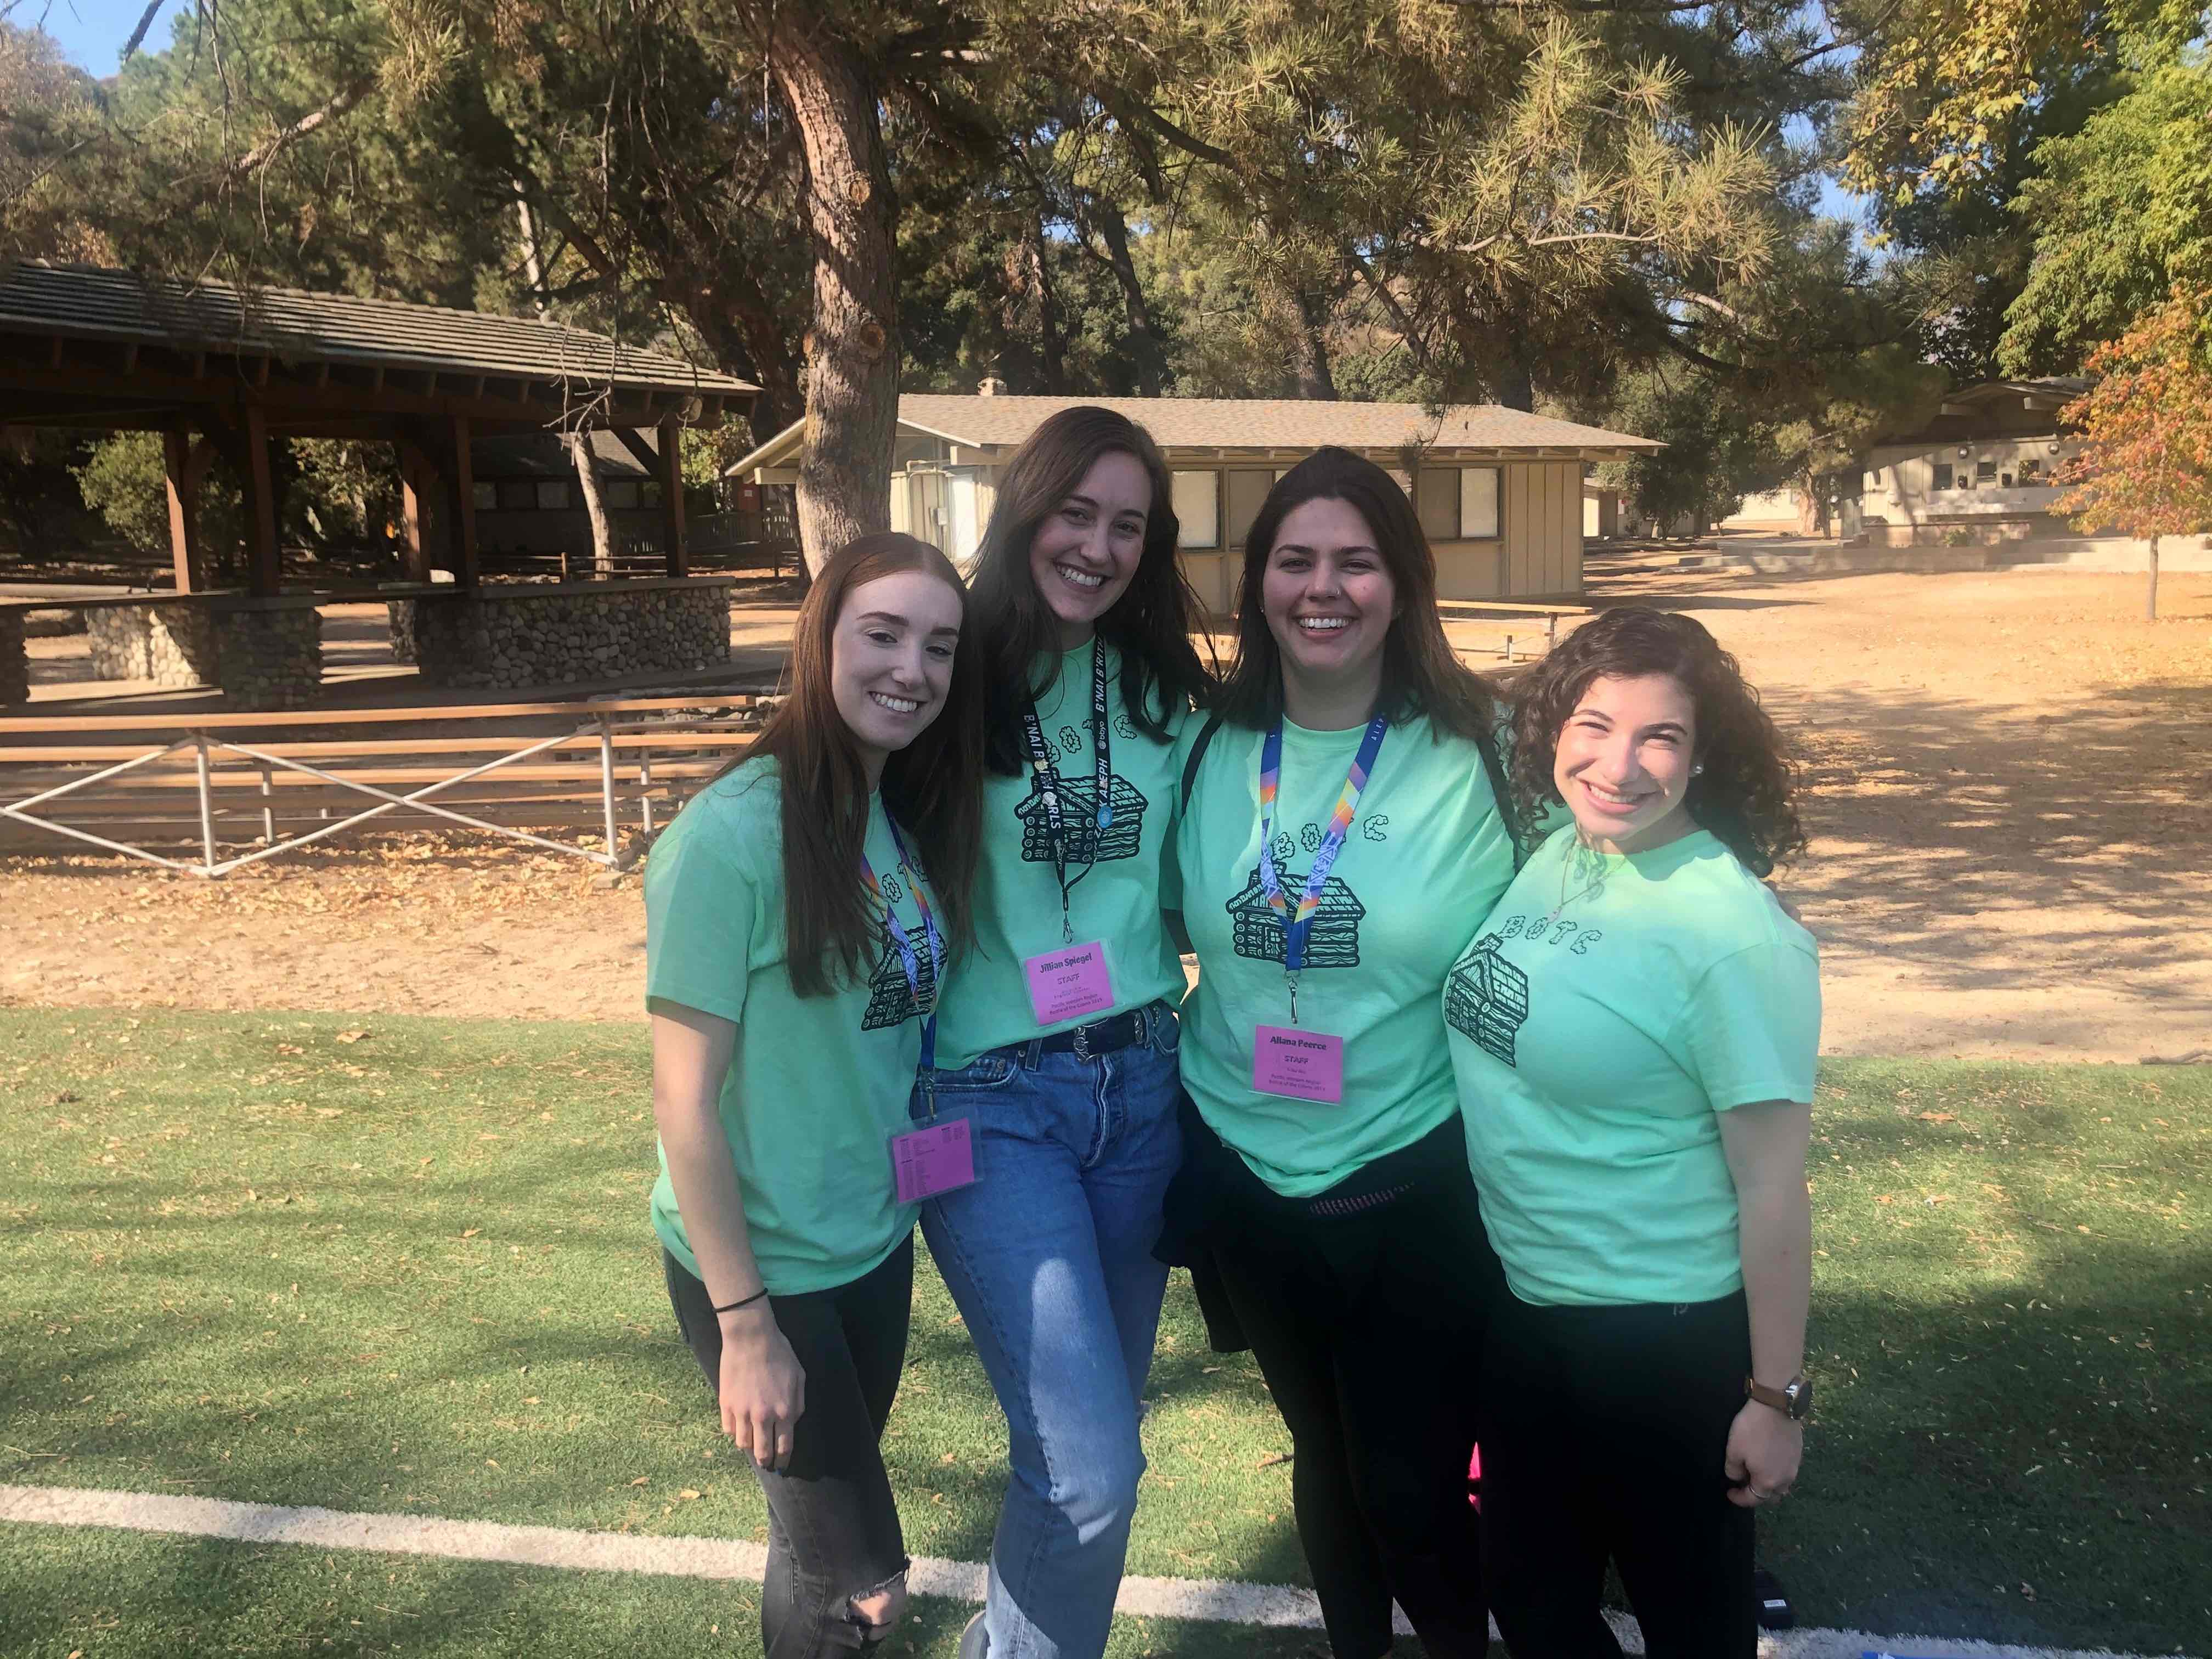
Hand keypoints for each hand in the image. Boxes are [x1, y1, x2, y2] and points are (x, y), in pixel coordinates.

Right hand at [717, 1307, 805, 1471]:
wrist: (750, 1338)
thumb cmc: (779, 1354)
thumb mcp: (799, 1377)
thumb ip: (798, 1404)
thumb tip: (792, 1422)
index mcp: (784, 1411)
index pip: (784, 1447)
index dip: (783, 1460)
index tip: (782, 1466)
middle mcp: (763, 1416)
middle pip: (762, 1452)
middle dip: (766, 1462)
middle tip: (766, 1463)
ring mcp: (742, 1412)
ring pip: (743, 1444)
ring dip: (749, 1447)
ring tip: (753, 1443)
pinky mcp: (726, 1405)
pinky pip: (729, 1429)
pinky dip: (735, 1431)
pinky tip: (740, 1425)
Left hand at [1724, 1398, 1802, 1507]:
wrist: (1776, 1406)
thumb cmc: (1752, 1430)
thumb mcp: (1734, 1451)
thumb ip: (1733, 1470)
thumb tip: (1738, 1477)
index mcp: (1767, 1482)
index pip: (1753, 1499)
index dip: (1739, 1499)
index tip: (1729, 1492)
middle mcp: (1785, 1479)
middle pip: (1771, 1496)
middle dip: (1757, 1494)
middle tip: (1744, 1483)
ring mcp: (1794, 1467)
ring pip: (1782, 1485)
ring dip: (1769, 1483)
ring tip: (1756, 1472)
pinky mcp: (1799, 1454)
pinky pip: (1787, 1471)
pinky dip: (1777, 1471)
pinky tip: (1768, 1460)